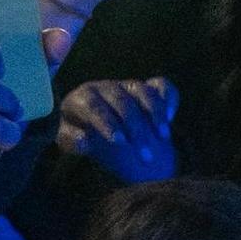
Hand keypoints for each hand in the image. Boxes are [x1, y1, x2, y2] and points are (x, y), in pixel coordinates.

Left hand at [54, 78, 181, 185]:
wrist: (93, 128)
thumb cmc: (80, 134)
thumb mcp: (68, 140)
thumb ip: (72, 141)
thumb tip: (83, 140)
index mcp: (82, 98)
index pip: (93, 105)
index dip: (107, 122)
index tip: (119, 141)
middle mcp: (105, 88)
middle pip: (121, 101)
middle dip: (135, 127)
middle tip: (145, 154)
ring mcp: (126, 86)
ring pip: (143, 91)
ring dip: (155, 113)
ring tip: (163, 137)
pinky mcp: (146, 87)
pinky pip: (161, 85)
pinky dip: (168, 98)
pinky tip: (171, 117)